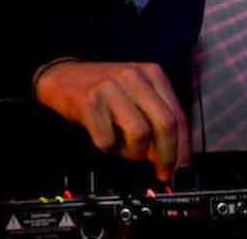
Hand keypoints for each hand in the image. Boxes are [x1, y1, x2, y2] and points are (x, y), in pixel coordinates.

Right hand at [34, 61, 190, 181]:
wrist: (62, 77)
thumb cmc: (103, 90)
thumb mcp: (135, 97)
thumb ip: (155, 121)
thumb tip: (169, 157)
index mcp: (152, 74)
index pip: (179, 115)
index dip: (183, 148)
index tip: (182, 168)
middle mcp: (135, 77)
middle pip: (166, 124)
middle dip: (167, 156)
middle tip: (162, 172)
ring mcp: (112, 88)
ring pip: (140, 134)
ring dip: (134, 153)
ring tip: (124, 148)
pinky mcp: (91, 101)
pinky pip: (108, 140)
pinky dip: (108, 148)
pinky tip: (104, 138)